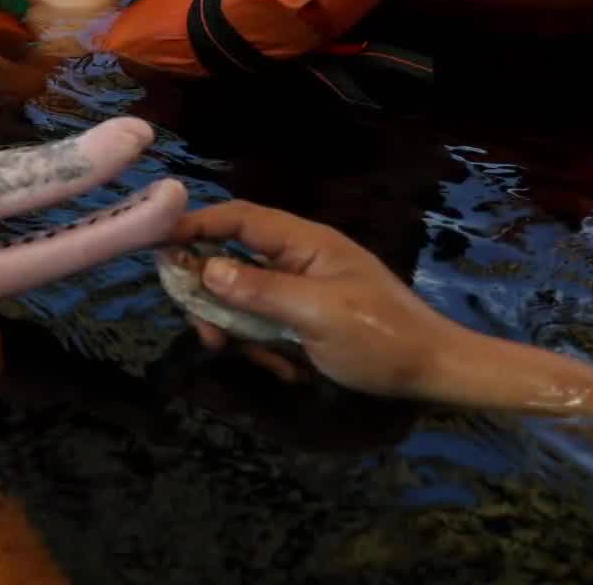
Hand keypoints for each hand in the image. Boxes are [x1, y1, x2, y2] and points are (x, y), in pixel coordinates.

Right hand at [165, 200, 463, 399]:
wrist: (438, 373)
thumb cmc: (382, 338)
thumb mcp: (317, 315)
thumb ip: (259, 290)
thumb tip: (206, 269)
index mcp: (305, 243)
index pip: (238, 218)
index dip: (195, 224)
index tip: (155, 242)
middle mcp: (299, 258)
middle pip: (232, 257)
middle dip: (210, 291)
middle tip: (204, 329)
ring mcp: (302, 288)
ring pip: (243, 294)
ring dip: (235, 325)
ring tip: (239, 354)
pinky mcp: (306, 318)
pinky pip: (265, 321)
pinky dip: (261, 343)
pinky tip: (282, 369)